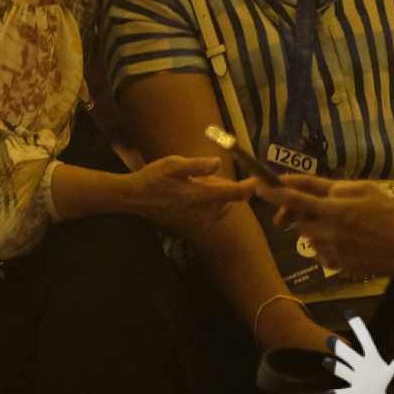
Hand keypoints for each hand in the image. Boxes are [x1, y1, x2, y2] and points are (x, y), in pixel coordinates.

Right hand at [122, 155, 248, 235]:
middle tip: (199, 178)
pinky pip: (211, 217)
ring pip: (220, 207)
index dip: (249, 187)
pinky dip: (207, 207)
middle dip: (220, 186)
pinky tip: (189, 199)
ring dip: (213, 197)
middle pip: (227, 199)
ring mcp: (197, 224)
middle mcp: (200, 213)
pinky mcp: (192, 230)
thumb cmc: (153, 178)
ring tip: (191, 188)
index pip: (233, 193)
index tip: (258, 181)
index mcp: (197, 196)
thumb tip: (218, 163)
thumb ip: (197, 165)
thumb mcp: (172, 164)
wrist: (135, 199)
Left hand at [249, 173, 393, 279]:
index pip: (293, 199)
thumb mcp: (361, 189)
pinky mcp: (337, 266)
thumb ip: (328, 186)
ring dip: (315, 229)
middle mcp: (327, 233)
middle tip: (309, 208)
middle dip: (299, 214)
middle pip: (297, 222)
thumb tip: (301, 183)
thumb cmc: (389, 213)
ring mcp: (331, 252)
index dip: (272, 192)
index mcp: (333, 210)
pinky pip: (321, 253)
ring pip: (308, 238)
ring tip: (340, 225)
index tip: (257, 186)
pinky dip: (326, 246)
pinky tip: (346, 242)